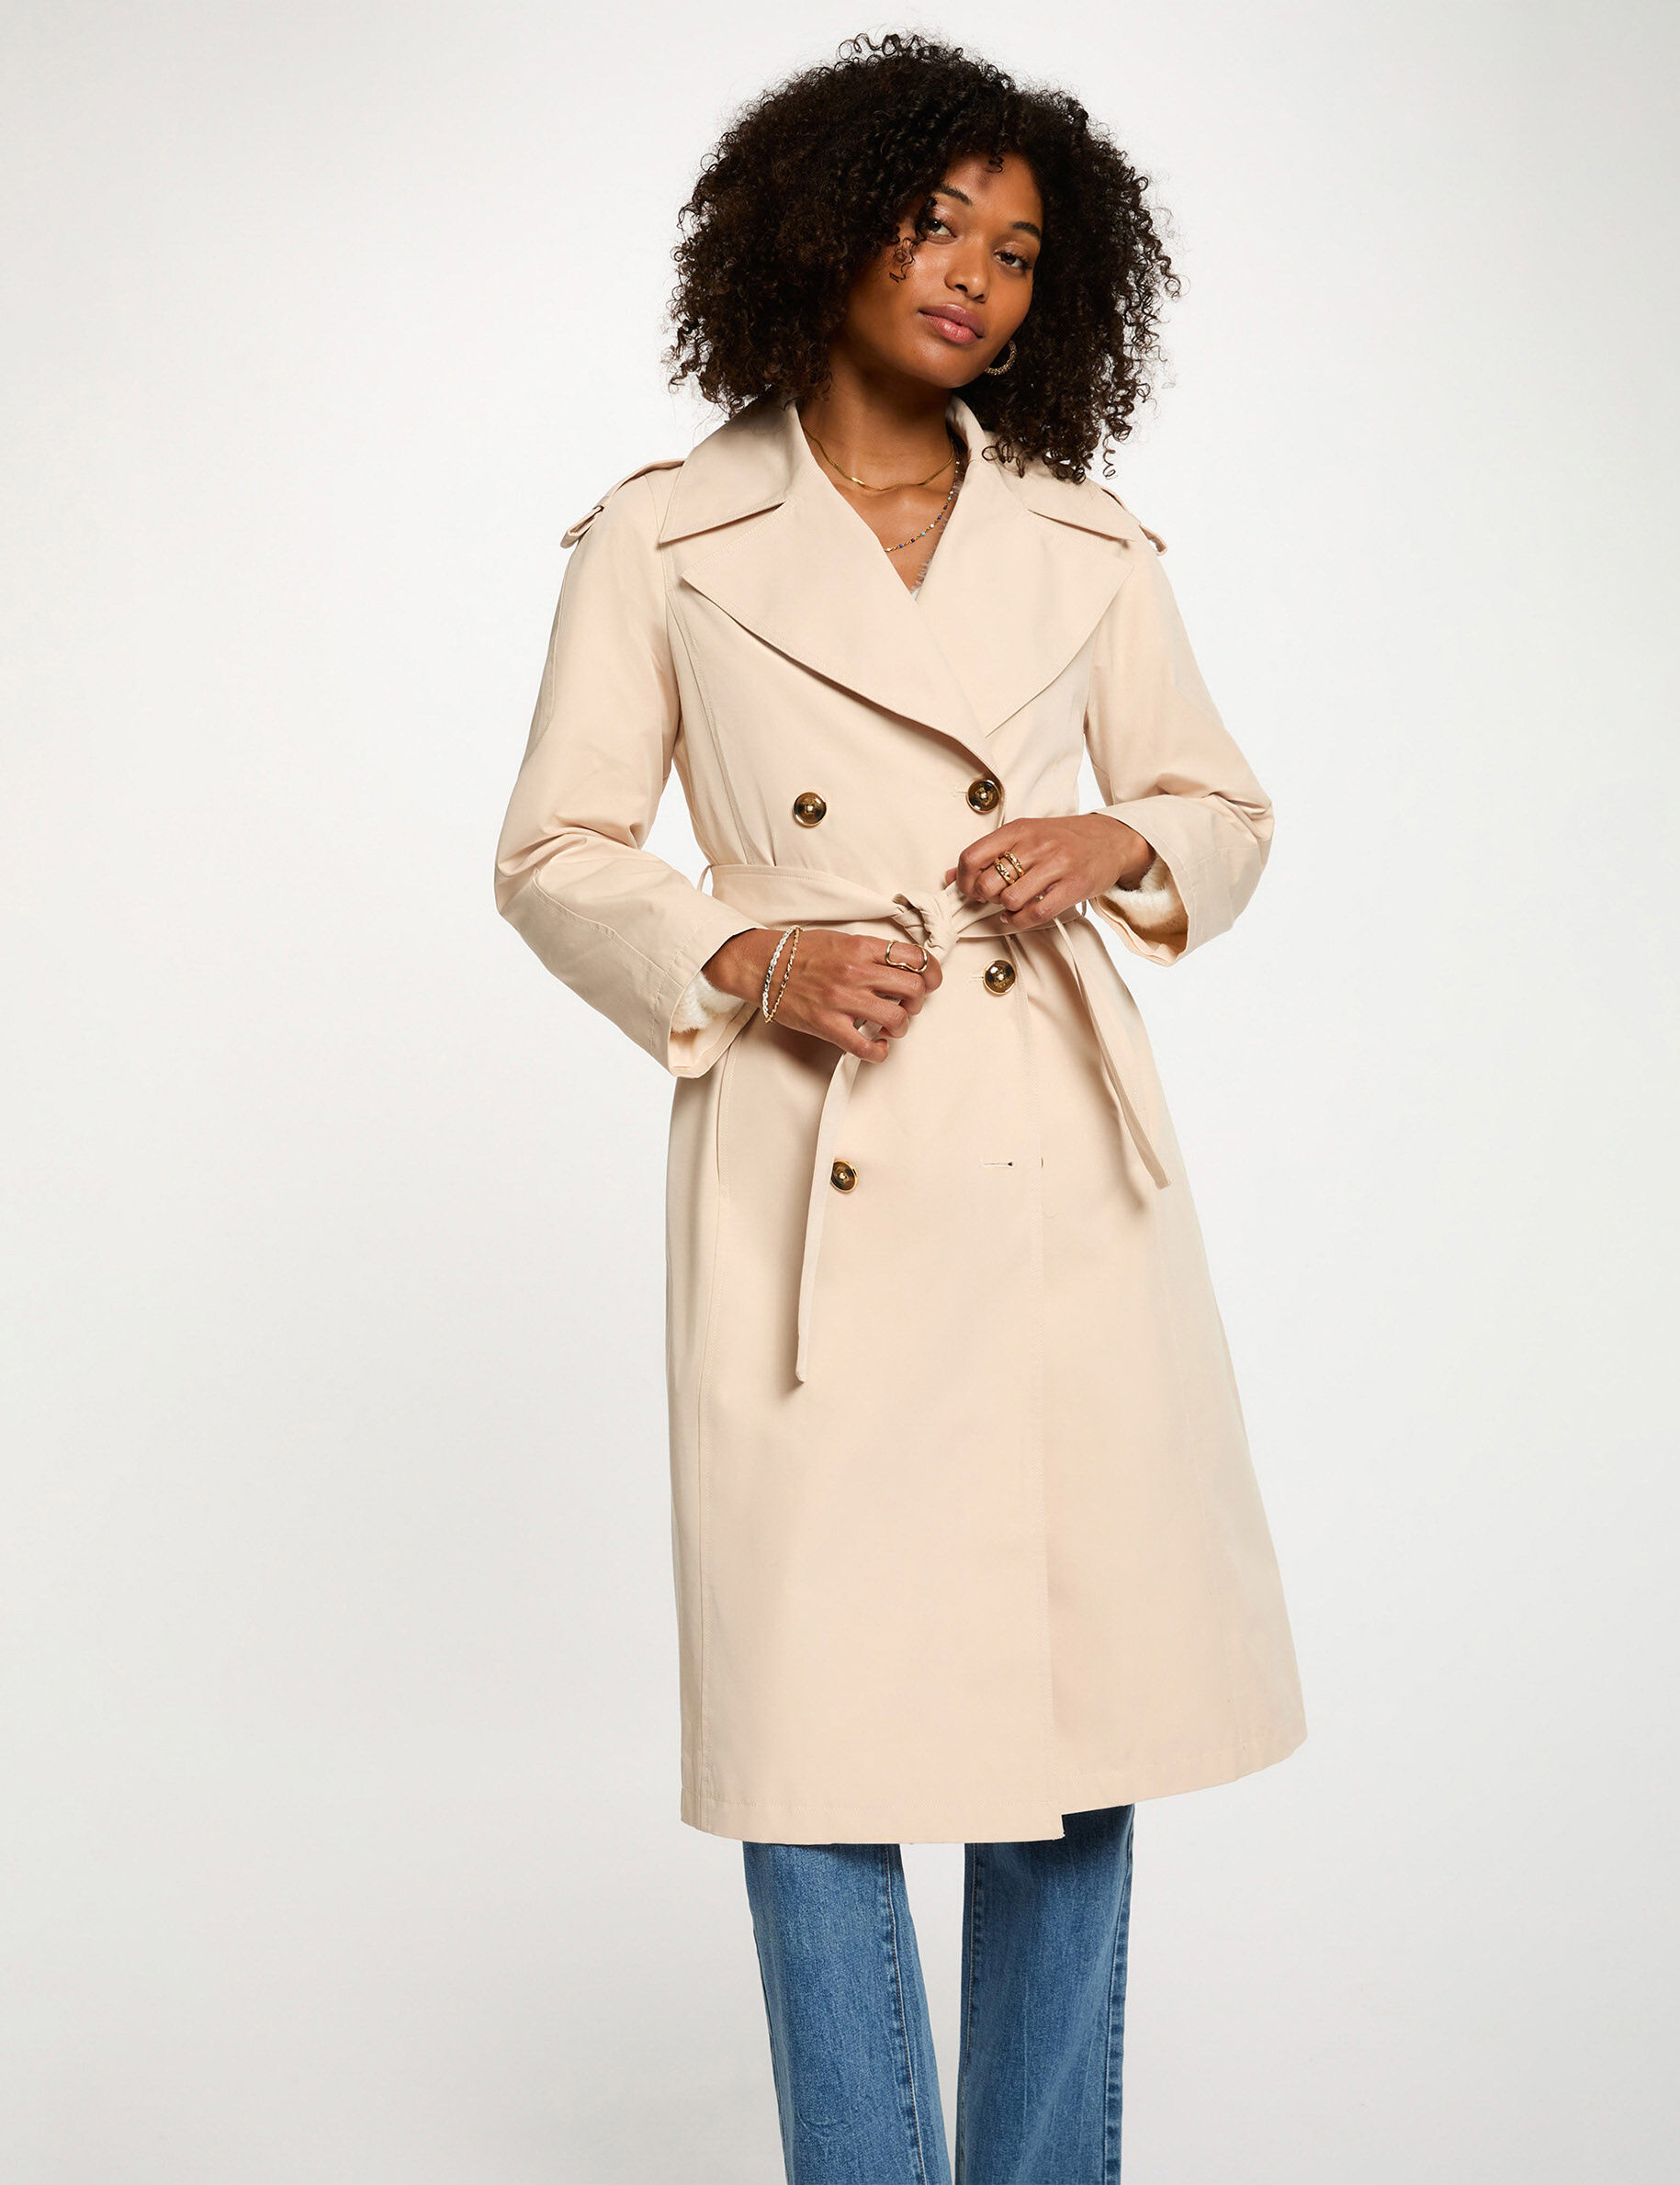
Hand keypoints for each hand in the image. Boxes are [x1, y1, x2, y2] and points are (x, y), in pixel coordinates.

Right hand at [700, 926, 943, 1062]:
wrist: (763, 964)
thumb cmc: (801, 951)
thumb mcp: (843, 938)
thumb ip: (873, 951)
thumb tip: (903, 967)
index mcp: (862, 947)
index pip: (916, 959)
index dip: (930, 973)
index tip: (928, 981)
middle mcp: (856, 972)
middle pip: (914, 990)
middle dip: (917, 1001)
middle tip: (907, 1004)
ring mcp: (843, 1000)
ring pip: (897, 1019)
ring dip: (900, 1025)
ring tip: (889, 1024)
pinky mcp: (828, 1025)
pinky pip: (867, 1047)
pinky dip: (880, 1050)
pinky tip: (877, 1043)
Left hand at [945, 815, 1151, 929]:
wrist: (1111, 839)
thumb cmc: (1064, 839)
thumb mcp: (1026, 835)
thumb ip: (990, 853)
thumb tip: (950, 877)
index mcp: (1019, 830)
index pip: (972, 856)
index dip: (963, 880)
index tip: (968, 888)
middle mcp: (1035, 845)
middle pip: (988, 883)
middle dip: (984, 897)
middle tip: (992, 898)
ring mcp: (1056, 866)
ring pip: (1010, 899)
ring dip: (1004, 910)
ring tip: (1009, 906)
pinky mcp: (1073, 887)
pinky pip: (1035, 914)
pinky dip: (1019, 921)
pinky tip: (1018, 916)